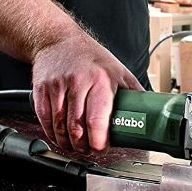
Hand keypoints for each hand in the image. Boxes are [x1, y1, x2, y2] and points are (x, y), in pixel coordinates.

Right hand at [31, 33, 142, 153]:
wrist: (58, 40)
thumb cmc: (91, 58)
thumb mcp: (118, 71)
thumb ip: (133, 93)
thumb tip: (150, 114)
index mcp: (101, 81)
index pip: (97, 119)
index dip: (98, 141)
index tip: (102, 148)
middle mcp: (78, 83)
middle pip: (76, 128)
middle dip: (83, 146)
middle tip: (89, 150)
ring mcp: (57, 87)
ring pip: (59, 127)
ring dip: (67, 143)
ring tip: (76, 146)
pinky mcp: (41, 90)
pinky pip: (44, 120)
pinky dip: (52, 134)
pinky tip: (60, 137)